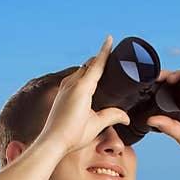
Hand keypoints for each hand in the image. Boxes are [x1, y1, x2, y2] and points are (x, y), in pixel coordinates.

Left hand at [34, 35, 130, 155]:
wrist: (52, 141)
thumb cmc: (74, 134)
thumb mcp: (97, 124)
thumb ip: (113, 115)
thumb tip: (127, 117)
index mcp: (83, 88)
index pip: (97, 64)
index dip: (105, 51)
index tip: (110, 38)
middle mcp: (72, 83)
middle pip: (89, 64)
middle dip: (101, 58)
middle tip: (114, 56)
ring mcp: (65, 87)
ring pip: (81, 70)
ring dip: (92, 66)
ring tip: (104, 67)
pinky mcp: (62, 93)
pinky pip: (75, 77)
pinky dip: (85, 74)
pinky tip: (90, 81)